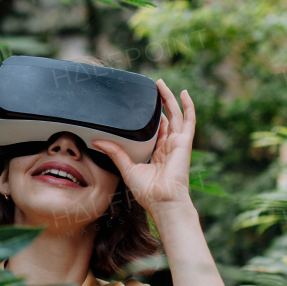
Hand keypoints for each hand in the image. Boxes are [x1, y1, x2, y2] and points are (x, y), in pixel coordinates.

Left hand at [92, 79, 195, 215]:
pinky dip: (188, 106)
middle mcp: (169, 146)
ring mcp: (178, 143)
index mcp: (158, 153)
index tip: (143, 105)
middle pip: (166, 118)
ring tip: (161, 84)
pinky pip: (188, 120)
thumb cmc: (148, 192)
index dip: (151, 117)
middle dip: (160, 103)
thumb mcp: (127, 168)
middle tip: (152, 88)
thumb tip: (98, 141)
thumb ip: (115, 153)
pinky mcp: (184, 142)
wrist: (163, 201)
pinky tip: (184, 93)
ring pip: (176, 115)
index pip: (156, 130)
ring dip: (170, 99)